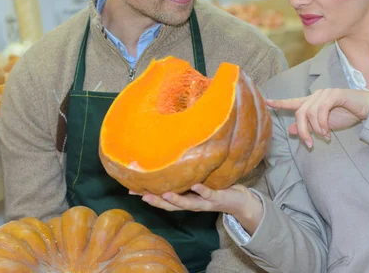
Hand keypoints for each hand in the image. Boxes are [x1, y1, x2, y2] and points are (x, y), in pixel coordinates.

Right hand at [134, 184, 263, 234]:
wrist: (238, 200)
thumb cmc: (213, 189)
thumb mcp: (195, 184)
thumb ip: (182, 178)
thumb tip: (167, 163)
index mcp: (184, 200)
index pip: (162, 199)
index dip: (147, 196)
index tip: (131, 190)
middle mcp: (191, 204)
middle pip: (171, 205)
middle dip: (157, 201)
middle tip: (142, 195)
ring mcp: (203, 201)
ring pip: (187, 203)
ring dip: (176, 200)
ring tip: (164, 193)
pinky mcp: (216, 197)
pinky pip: (208, 193)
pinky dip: (201, 190)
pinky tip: (194, 184)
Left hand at [266, 88, 368, 147]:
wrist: (367, 109)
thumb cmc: (346, 115)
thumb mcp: (324, 125)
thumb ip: (308, 126)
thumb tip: (291, 130)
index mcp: (312, 102)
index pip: (293, 102)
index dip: (280, 103)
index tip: (267, 102)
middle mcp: (316, 95)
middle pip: (299, 113)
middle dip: (302, 130)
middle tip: (309, 143)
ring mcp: (325, 94)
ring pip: (309, 112)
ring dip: (315, 128)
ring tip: (324, 136)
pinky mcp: (334, 95)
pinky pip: (321, 110)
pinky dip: (322, 123)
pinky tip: (328, 132)